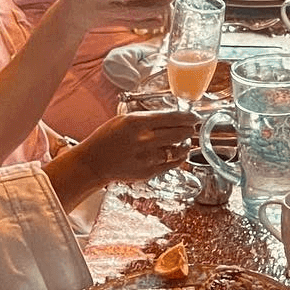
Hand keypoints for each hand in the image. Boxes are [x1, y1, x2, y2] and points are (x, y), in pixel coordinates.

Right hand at [44, 108, 195, 209]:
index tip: (195, 117)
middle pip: (180, 133)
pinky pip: (172, 164)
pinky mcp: (149, 172)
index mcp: (138, 123)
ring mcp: (148, 157)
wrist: (94, 162)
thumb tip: (170, 117)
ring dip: (185, 145)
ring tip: (184, 142)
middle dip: (189, 130)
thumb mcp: (124, 119)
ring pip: (179, 150)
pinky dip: (178, 158)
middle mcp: (145, 140)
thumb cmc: (107, 138)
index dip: (188, 117)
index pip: (173, 118)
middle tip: (191, 129)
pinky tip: (177, 154)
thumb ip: (147, 118)